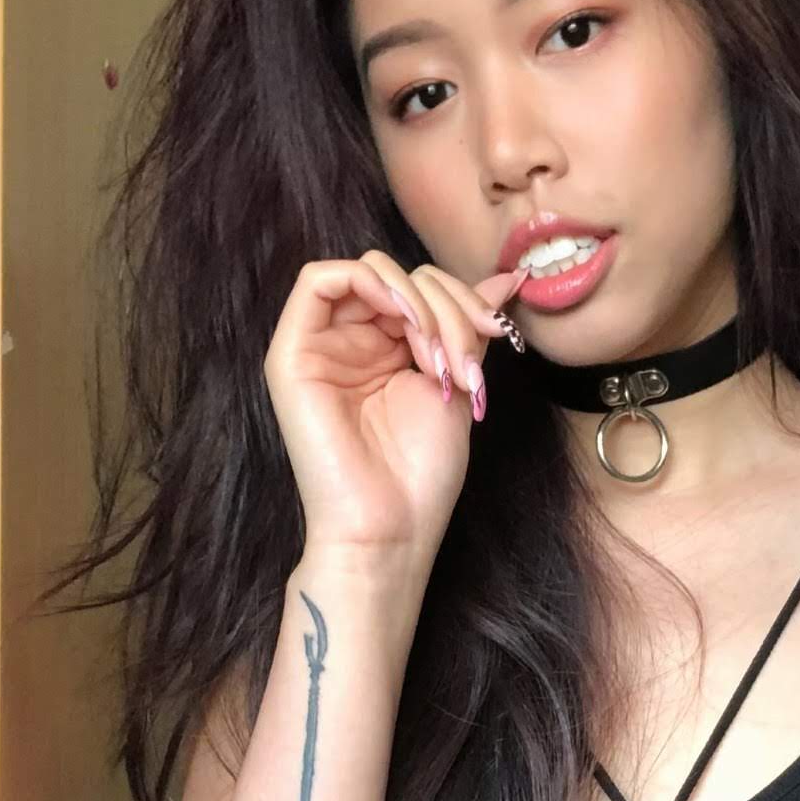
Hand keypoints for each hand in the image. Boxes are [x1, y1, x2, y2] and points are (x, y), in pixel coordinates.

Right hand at [263, 248, 527, 562]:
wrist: (389, 528)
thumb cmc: (420, 474)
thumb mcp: (458, 381)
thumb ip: (470, 326)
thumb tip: (508, 278)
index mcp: (385, 351)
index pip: (420, 285)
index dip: (461, 296)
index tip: (493, 330)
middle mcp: (349, 343)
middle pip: (398, 275)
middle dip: (446, 305)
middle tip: (464, 360)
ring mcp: (317, 347)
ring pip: (367, 272)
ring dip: (417, 300)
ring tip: (436, 357)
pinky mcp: (290, 355)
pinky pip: (318, 280)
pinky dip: (370, 283)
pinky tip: (401, 316)